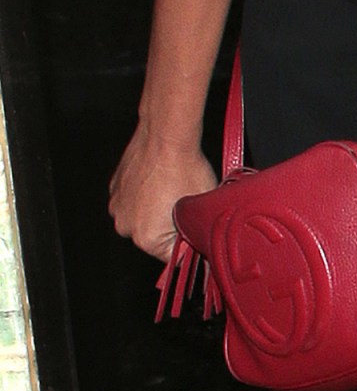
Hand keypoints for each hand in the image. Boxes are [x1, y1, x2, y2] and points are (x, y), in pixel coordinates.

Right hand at [109, 120, 214, 260]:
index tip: (197, 228)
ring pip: (144, 217)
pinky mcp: (116, 188)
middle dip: (173, 225)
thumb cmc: (185, 166)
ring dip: (158, 209)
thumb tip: (206, 245)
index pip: (173, 256)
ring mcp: (118, 206)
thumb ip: (201, 233)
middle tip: (188, 201)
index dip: (190, 241)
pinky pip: (135, 199)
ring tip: (174, 186)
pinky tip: (161, 178)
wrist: (167, 134)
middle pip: (157, 237)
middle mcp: (126, 227)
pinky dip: (146, 194)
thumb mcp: (204, 206)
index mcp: (147, 238)